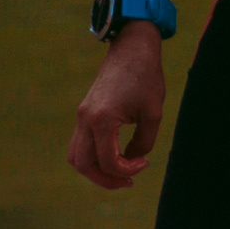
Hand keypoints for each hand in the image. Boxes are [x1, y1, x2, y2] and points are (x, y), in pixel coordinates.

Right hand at [69, 20, 166, 189]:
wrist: (132, 48)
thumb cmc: (146, 77)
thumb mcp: (153, 113)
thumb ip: (143, 142)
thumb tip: (132, 160)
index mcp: (102, 119)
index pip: (108, 161)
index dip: (127, 170)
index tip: (145, 163)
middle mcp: (85, 119)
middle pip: (84, 165)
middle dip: (106, 179)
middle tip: (130, 180)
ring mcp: (81, 116)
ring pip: (76, 157)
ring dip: (95, 170)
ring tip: (119, 172)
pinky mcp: (83, 113)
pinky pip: (79, 144)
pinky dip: (92, 156)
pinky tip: (114, 156)